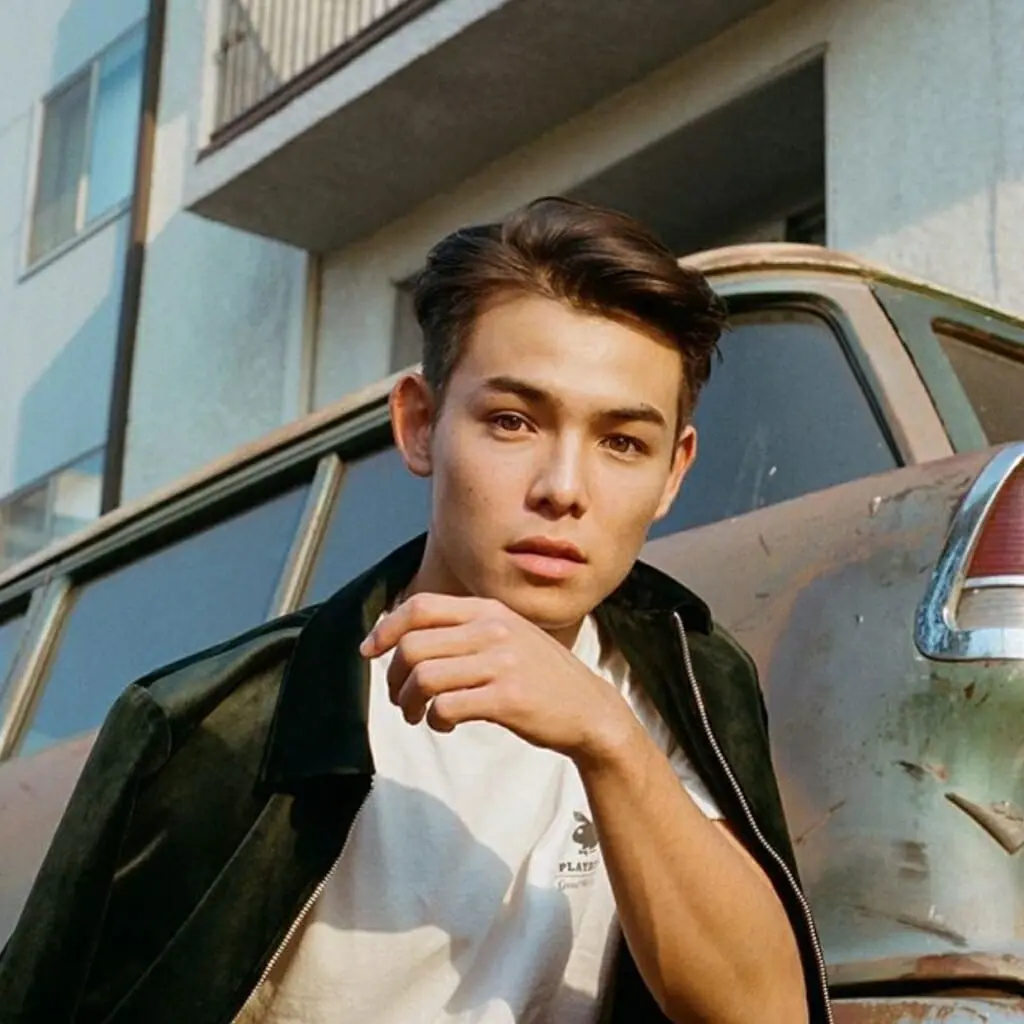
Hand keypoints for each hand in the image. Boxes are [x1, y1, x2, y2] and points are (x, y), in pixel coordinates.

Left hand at [359, 593, 639, 763]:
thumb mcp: (509, 635)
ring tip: (417, 716)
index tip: (369, 651)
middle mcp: (493, 630)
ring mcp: (501, 663)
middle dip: (394, 677)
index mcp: (489, 610)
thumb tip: (406, 639)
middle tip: (400, 699)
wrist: (590, 710)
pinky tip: (445, 725)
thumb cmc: (541, 676)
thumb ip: (466, 630)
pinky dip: (435, 720)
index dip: (386, 628)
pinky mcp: (507, 698)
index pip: (421, 607)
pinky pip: (446, 707)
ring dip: (408, 703)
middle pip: (413, 646)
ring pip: (424, 678)